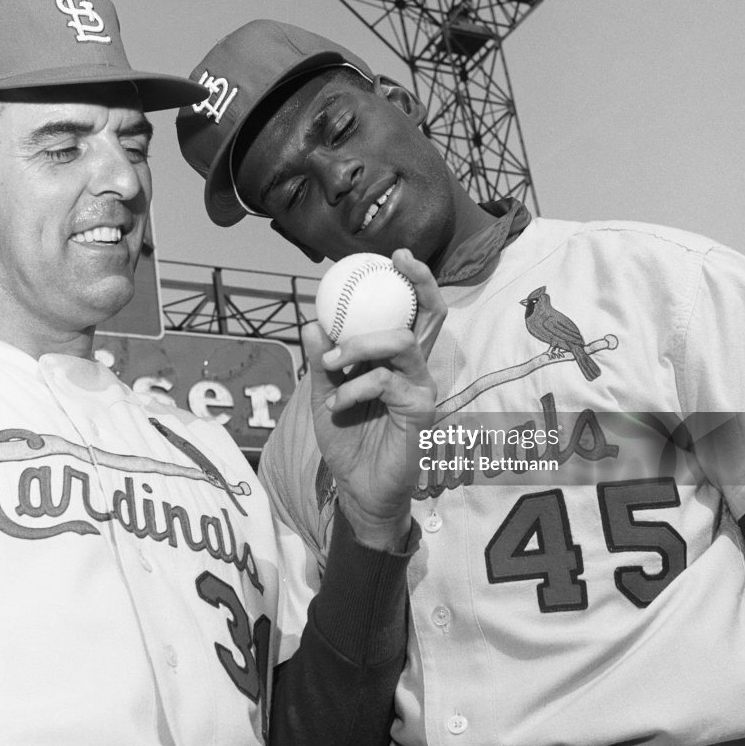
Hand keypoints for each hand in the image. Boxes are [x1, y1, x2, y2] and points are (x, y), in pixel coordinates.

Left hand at [305, 249, 445, 549]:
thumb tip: (312, 323)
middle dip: (420, 282)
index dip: (412, 281)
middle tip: (398, 262)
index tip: (394, 256)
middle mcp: (415, 367)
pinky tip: (337, 405)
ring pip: (401, 341)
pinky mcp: (420, 410)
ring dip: (359, 345)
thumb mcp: (324, 395)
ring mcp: (421, 387)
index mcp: (395, 360)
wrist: (358, 490)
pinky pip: (385, 380)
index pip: (411, 313)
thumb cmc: (348, 441)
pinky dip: (353, 387)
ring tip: (331, 364)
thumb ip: (322, 363)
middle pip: (432, 314)